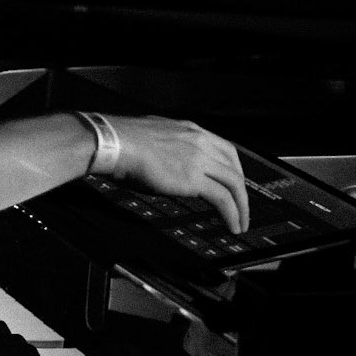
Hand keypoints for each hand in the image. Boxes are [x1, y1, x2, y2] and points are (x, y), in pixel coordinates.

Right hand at [110, 115, 248, 234]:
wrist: (114, 144)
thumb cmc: (122, 142)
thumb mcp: (153, 139)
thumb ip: (168, 149)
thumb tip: (166, 164)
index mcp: (189, 130)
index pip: (224, 148)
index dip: (233, 168)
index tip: (232, 182)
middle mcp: (199, 141)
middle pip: (234, 166)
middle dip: (241, 189)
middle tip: (241, 205)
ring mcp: (199, 158)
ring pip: (234, 183)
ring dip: (241, 206)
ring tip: (240, 222)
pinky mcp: (194, 178)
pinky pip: (223, 199)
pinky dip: (232, 214)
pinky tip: (232, 225)